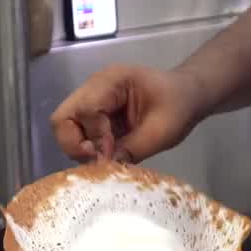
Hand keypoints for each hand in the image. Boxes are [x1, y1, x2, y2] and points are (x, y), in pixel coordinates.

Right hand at [50, 64, 206, 162]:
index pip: (85, 110)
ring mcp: (92, 100)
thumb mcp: (161, 132)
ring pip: (66, 128)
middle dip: (74, 144)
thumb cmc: (179, 107)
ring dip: (80, 148)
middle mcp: (94, 88)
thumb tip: (103, 169)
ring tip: (104, 158)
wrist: (187, 96)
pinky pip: (78, 133)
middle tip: (97, 159)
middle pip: (63, 118)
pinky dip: (88, 148)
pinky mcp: (94, 115)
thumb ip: (130, 150)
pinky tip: (108, 154)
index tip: (110, 156)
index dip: (94, 137)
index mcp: (112, 81)